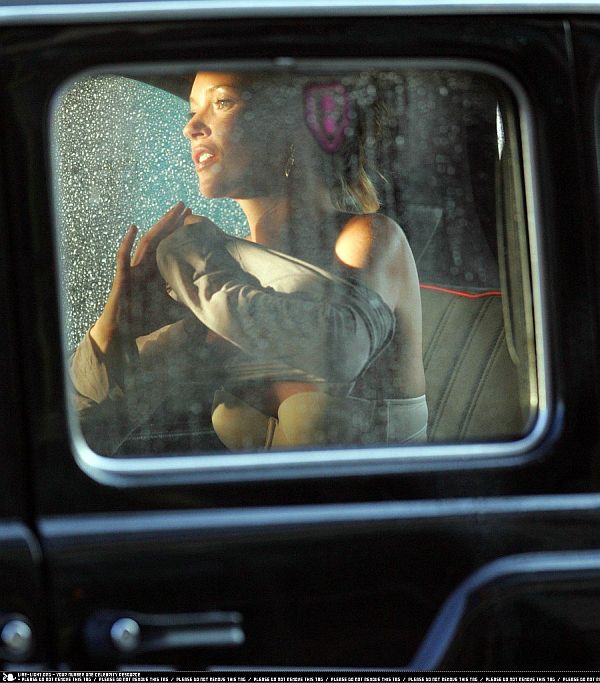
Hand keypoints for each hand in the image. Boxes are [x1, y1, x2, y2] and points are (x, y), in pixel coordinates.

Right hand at [90, 202, 191, 353]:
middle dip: (172, 222)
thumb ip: (188, 304)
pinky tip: (133, 228)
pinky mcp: (122, 277)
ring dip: (158, 226)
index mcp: (156, 271)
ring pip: (146, 243)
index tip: (194, 220)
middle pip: (161, 239)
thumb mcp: (173, 311)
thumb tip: (209, 304)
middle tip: (186, 205)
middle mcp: (145, 266)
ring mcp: (133, 270)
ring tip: (170, 211)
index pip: (171, 247)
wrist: (122, 333)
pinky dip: (127, 242)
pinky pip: (123, 257)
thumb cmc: (144, 321)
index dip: (181, 234)